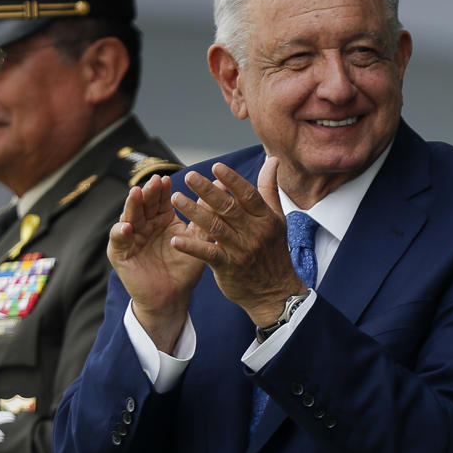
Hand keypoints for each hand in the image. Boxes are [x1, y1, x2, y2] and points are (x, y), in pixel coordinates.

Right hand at [109, 173, 203, 352]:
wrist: (171, 298)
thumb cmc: (184, 269)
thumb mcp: (197, 241)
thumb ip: (205, 217)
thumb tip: (222, 189)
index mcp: (161, 218)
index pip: (161, 199)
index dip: (163, 190)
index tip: (167, 180)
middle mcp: (144, 224)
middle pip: (144, 203)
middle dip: (148, 192)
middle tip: (154, 182)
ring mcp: (131, 237)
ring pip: (130, 216)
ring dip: (132, 205)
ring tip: (136, 194)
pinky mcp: (120, 253)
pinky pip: (119, 241)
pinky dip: (121, 233)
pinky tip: (127, 227)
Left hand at [168, 158, 307, 325]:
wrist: (275, 292)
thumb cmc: (273, 251)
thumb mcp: (277, 219)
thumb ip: (269, 189)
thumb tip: (272, 160)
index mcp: (265, 218)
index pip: (248, 195)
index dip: (232, 180)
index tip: (216, 167)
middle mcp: (253, 233)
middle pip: (229, 208)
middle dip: (208, 191)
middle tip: (190, 176)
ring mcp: (240, 250)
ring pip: (215, 227)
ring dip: (194, 212)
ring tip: (176, 198)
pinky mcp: (228, 267)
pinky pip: (208, 254)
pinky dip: (191, 247)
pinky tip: (176, 239)